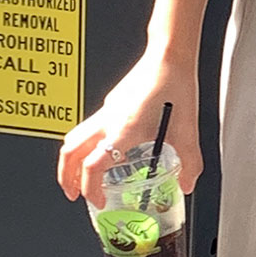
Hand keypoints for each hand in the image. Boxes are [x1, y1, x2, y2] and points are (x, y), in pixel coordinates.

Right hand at [57, 52, 200, 209]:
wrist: (169, 56)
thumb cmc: (175, 86)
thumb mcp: (188, 132)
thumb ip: (189, 163)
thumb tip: (187, 183)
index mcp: (124, 131)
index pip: (93, 166)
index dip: (89, 188)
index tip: (97, 200)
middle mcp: (109, 120)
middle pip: (70, 151)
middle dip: (66, 176)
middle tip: (72, 192)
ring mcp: (107, 110)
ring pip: (75, 137)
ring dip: (72, 159)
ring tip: (80, 174)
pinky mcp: (112, 102)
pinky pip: (91, 127)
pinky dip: (88, 144)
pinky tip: (107, 149)